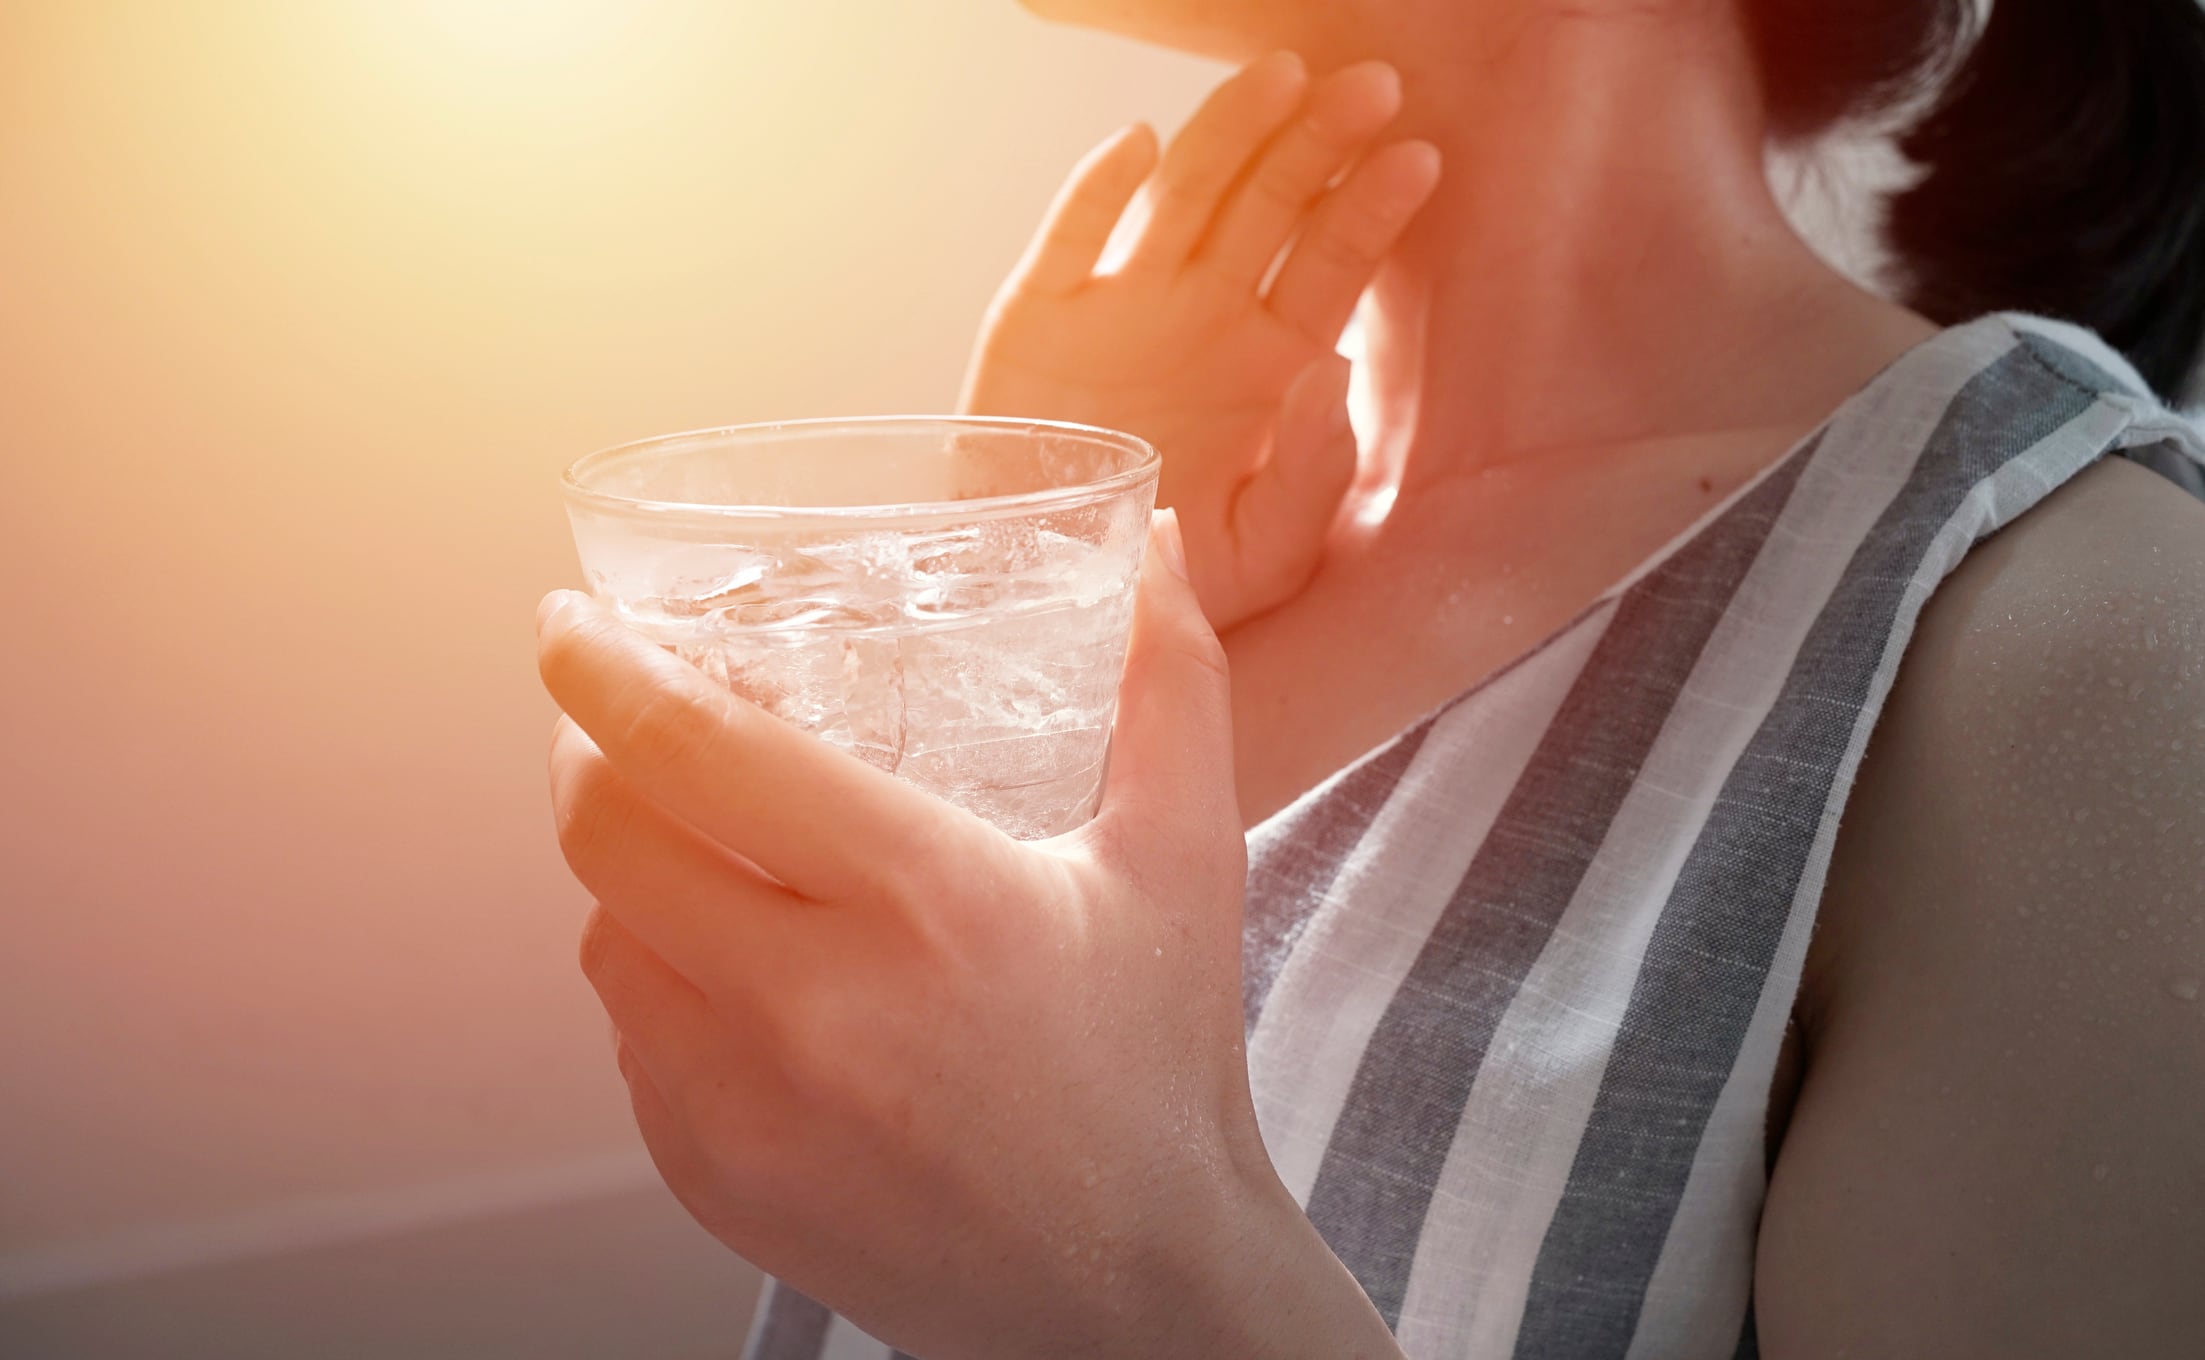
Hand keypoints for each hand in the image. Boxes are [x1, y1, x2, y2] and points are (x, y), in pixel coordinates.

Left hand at [536, 516, 1402, 1358]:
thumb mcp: (1187, 861)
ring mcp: (746, 1109)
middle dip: (586, 749)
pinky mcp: (714, 1182)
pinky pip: (634, 1041)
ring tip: (695, 840)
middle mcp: (812, 1008)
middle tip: (615, 713)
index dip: (601, 666)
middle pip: (605, 834)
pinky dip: (658, 979)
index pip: (696, 749)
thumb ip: (1173, 685)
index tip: (570, 621)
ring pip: (605, 936)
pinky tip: (733, 966)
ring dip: (626, 867)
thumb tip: (1156, 548)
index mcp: (924, 902)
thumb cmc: (1162, 1073)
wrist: (1132, 1296)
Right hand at [963, 54, 1440, 630]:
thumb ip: (1312, 475)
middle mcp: (1205, 316)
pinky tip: (1139, 145)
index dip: (1371, 209)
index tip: (1419, 158)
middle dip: (1319, 143)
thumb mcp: (1266, 555)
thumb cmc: (1170, 584)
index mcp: (1271, 364)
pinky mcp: (1040, 315)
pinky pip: (1072, 239)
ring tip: (1283, 78)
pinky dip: (1098, 189)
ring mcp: (1124, 304)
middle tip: (1370, 87)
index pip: (1333, 264)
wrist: (1054, 601)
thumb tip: (1331, 370)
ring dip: (1232, 133)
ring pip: (1185, 196)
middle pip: (1272, 206)